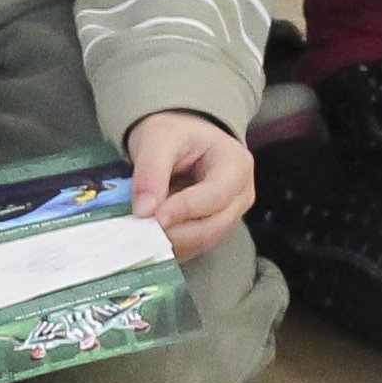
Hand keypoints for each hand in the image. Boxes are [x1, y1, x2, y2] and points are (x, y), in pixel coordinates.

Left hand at [126, 108, 254, 258]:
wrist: (179, 141)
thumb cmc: (174, 134)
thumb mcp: (159, 139)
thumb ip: (151, 171)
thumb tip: (144, 211)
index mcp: (236, 163)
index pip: (216, 195)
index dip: (185, 209)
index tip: (154, 216)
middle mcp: (241, 193)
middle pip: (212, 225)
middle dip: (175, 232)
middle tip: (140, 231)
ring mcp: (230, 216)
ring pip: (203, 242)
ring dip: (170, 242)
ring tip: (141, 233)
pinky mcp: (215, 231)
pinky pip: (194, 248)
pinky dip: (171, 247)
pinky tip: (150, 238)